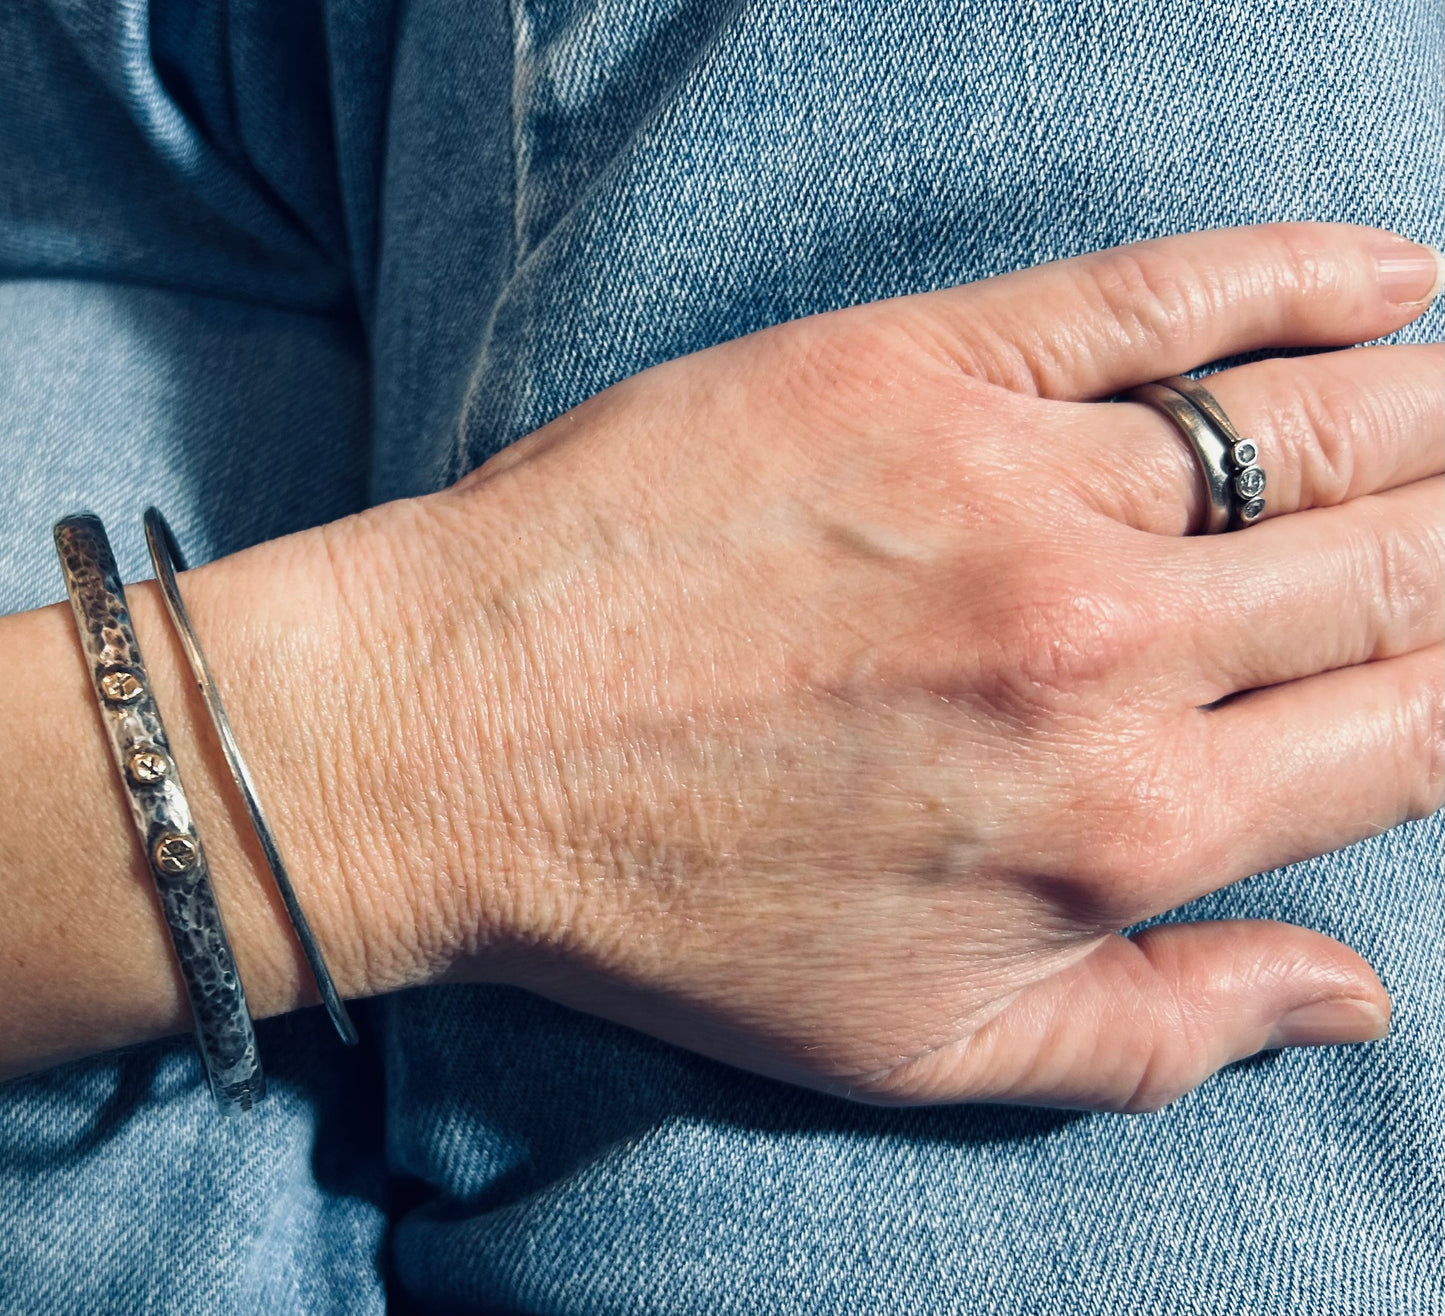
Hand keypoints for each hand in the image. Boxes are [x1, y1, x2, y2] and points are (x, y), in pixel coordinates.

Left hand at [381, 222, 1442, 1109]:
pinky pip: (1158, 295)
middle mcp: (1103, 649)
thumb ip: (1162, 1028)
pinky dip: (1299, 272)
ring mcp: (1010, 487)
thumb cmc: (671, 914)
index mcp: (1124, 829)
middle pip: (1396, 561)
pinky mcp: (909, 368)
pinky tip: (1389, 274)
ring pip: (1310, 422)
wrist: (450, 746)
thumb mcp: (919, 1044)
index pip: (1414, 731)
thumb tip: (1358, 995)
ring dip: (1429, 411)